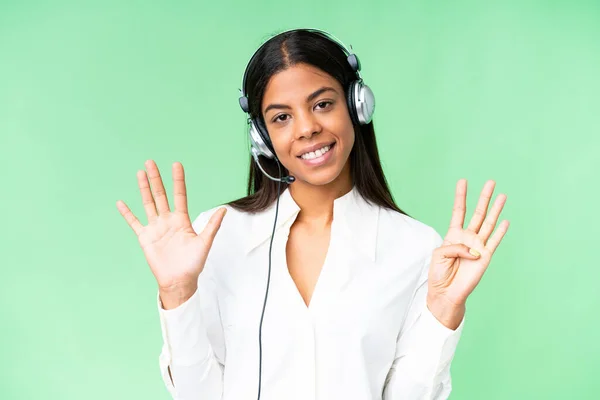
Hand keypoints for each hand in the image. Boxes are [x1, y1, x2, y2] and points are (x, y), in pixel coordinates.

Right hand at [116, 160, 226, 290]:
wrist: (179, 281)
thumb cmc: (193, 264)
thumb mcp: (204, 243)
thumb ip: (213, 226)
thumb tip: (224, 209)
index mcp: (182, 220)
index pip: (179, 195)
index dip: (177, 181)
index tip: (176, 165)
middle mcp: (168, 221)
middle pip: (161, 195)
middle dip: (156, 179)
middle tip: (151, 162)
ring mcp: (155, 228)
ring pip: (148, 204)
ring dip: (143, 189)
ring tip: (140, 173)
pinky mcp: (145, 238)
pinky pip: (134, 223)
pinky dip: (127, 213)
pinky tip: (121, 202)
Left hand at [427, 179, 509, 310]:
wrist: (446, 293)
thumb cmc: (439, 274)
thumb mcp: (439, 255)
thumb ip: (455, 247)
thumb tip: (474, 249)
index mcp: (453, 235)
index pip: (459, 211)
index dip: (461, 196)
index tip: (463, 181)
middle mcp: (467, 238)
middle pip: (478, 213)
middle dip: (483, 197)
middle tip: (491, 182)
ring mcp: (478, 246)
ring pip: (488, 223)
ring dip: (495, 210)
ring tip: (502, 195)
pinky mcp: (485, 257)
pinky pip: (494, 241)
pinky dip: (500, 231)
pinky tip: (505, 220)